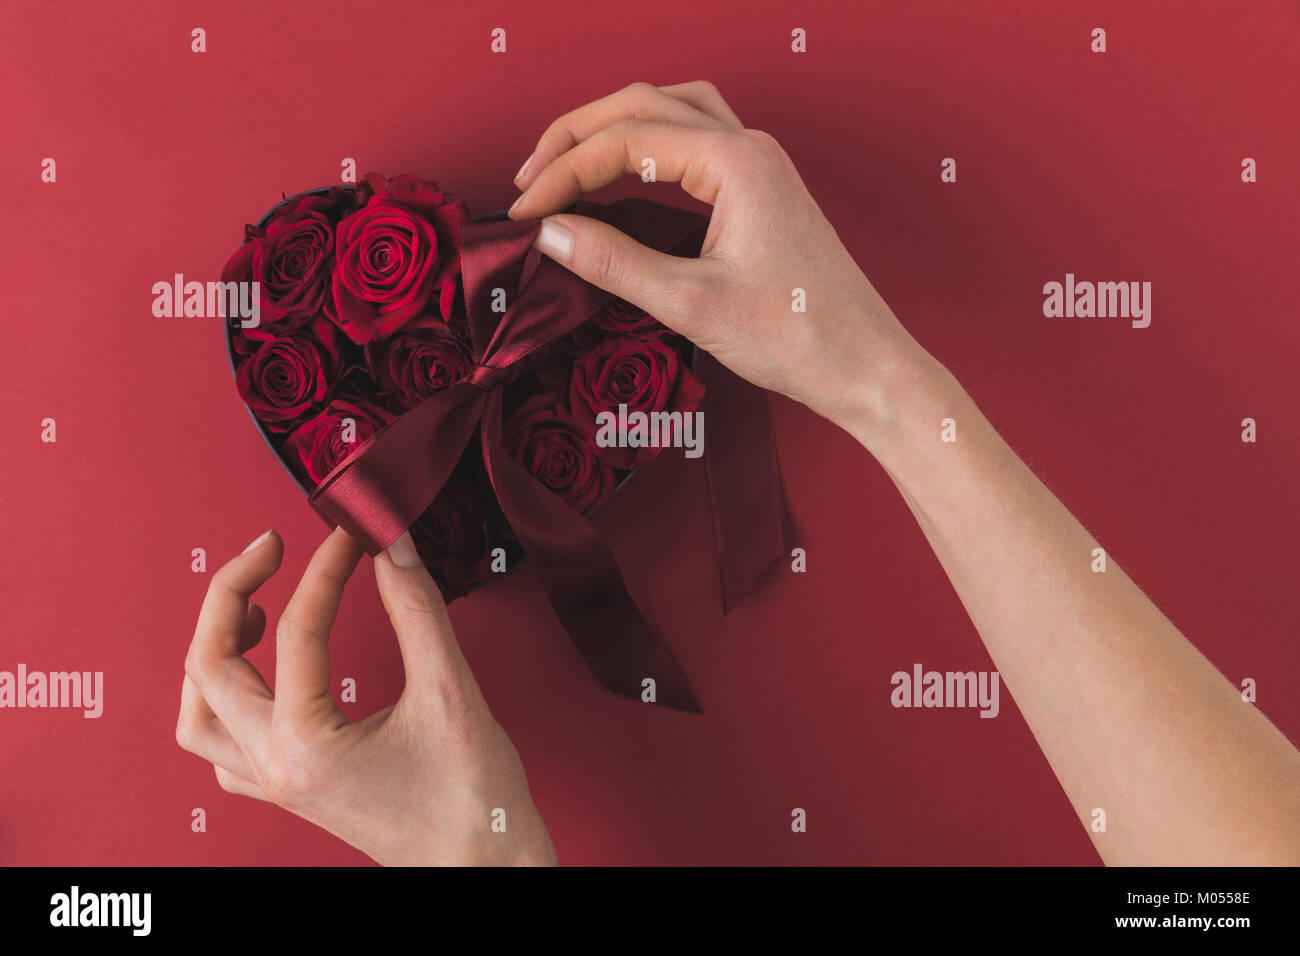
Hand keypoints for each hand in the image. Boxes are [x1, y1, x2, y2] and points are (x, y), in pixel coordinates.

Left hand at [176, 528, 556, 865]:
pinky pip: (226, 752)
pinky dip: (226, 704)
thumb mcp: (449, 693)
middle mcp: (277, 768)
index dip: (327, 569)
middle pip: (209, 667)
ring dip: (211, 654)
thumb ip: (418, 612)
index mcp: (305, 745)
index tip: (355, 535)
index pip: (298, 630)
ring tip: (251, 610)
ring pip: (198, 715)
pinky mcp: (294, 792)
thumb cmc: (472, 801)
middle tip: (271, 549)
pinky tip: (262, 678)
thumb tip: (394, 549)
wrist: (485, 867)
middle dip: (232, 594)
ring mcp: (278, 785)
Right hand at [508, 80, 924, 433]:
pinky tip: (629, 174)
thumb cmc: (797, 337)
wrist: (865, 366)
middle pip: (644, 104)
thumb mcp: (690, 304)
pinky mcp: (764, 190)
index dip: (563, 173)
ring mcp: (761, 165)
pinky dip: (651, 143)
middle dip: (577, 135)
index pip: (624, 140)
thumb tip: (549, 234)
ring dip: (615, 126)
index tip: (524, 214)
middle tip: (529, 179)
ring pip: (673, 109)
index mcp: (735, 162)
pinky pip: (698, 139)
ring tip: (569, 163)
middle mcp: (750, 147)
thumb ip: (614, 262)